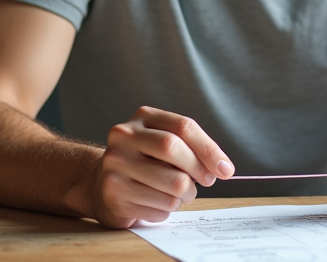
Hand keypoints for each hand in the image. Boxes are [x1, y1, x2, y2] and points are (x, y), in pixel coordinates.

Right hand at [89, 107, 233, 227]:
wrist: (100, 183)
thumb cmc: (145, 162)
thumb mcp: (163, 142)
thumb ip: (191, 147)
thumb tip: (223, 167)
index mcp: (142, 117)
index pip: (183, 127)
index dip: (209, 149)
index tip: (225, 169)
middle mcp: (123, 137)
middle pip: (173, 149)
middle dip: (198, 170)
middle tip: (207, 181)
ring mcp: (115, 166)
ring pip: (172, 185)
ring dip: (186, 195)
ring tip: (179, 193)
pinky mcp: (114, 195)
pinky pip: (160, 208)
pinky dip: (168, 209)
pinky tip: (155, 202)